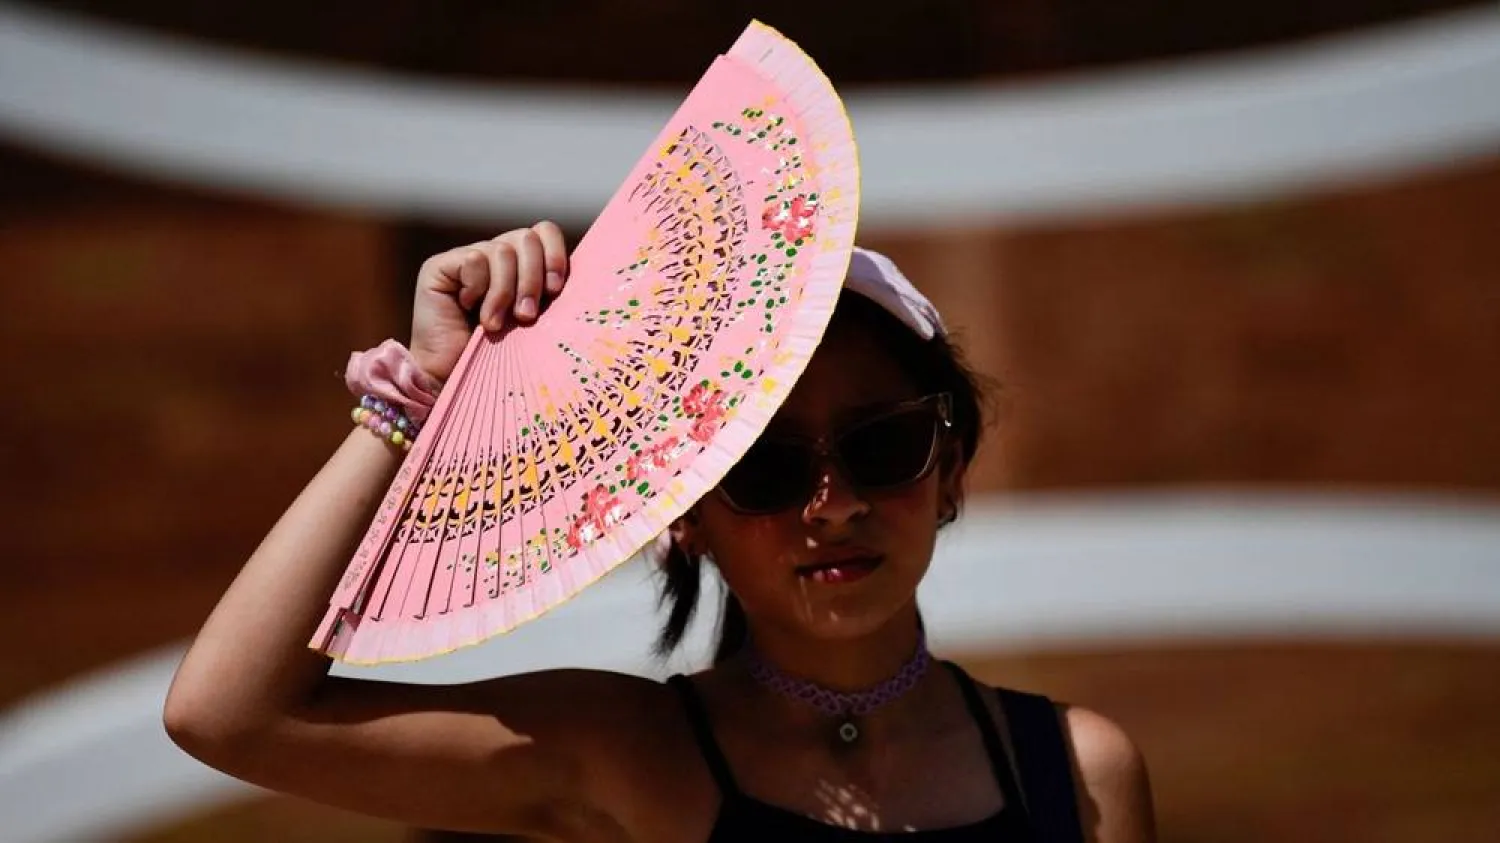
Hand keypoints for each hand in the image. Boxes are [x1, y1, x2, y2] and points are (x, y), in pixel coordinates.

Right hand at [408, 221, 569, 381]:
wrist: (452, 379)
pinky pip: (474, 259)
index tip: (555, 289)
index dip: (554, 254)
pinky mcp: (440, 265)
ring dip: (503, 293)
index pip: (545, 232)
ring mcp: (467, 258)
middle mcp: (495, 255)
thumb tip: (574, 275)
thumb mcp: (534, 322)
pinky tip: (466, 308)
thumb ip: (548, 293)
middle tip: (525, 317)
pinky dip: (477, 288)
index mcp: (522, 265)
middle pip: (526, 238)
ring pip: (502, 251)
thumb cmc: (498, 358)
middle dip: (531, 279)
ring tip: (494, 324)